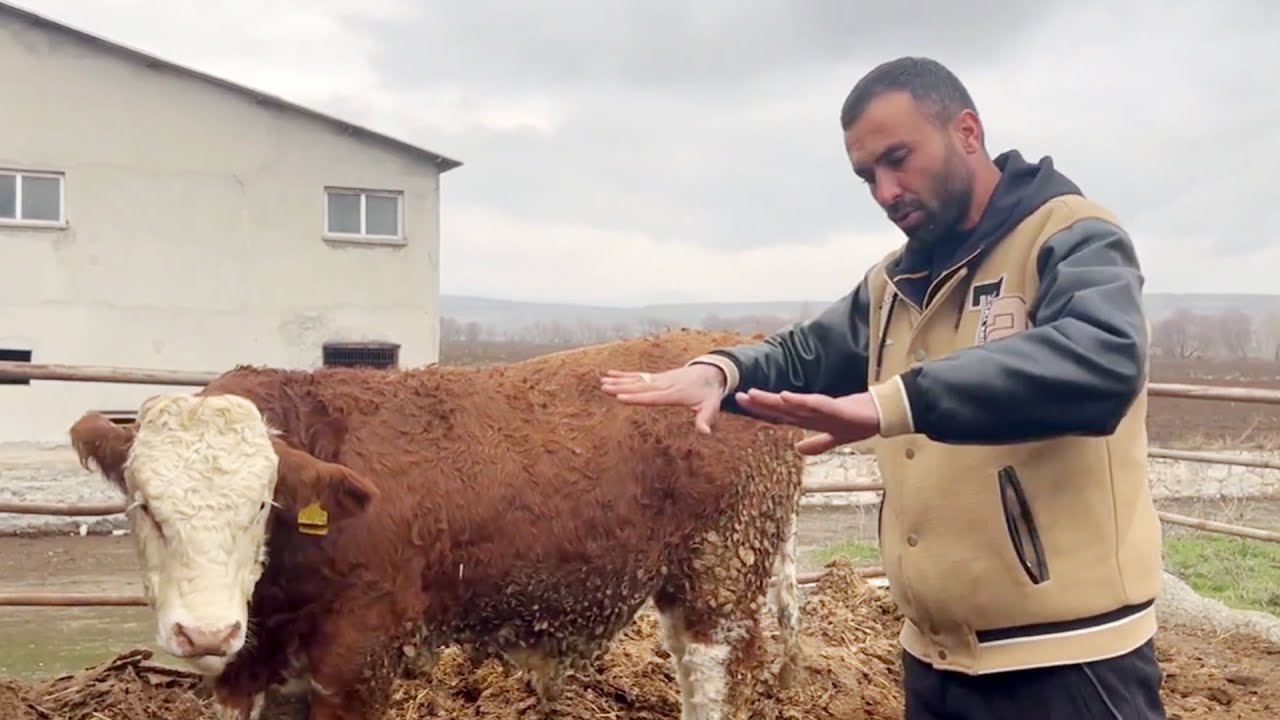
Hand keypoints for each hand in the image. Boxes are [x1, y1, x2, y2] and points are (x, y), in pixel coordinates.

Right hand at [600, 364, 727, 433]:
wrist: (711, 372)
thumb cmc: (709, 392)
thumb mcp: (711, 405)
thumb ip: (706, 418)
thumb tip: (705, 432)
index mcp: (673, 393)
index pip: (652, 397)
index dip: (636, 397)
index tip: (620, 397)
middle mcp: (663, 384)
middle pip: (639, 387)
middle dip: (621, 388)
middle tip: (604, 388)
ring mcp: (659, 379)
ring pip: (636, 380)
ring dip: (619, 381)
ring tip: (602, 381)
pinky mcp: (657, 377)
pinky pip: (638, 375)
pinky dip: (624, 375)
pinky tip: (610, 374)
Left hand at [733, 389, 880, 454]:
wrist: (880, 414)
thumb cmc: (858, 422)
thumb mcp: (834, 439)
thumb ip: (816, 444)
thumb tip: (798, 449)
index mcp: (810, 419)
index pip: (780, 415)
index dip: (761, 411)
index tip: (743, 404)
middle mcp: (811, 412)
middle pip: (780, 408)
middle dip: (759, 403)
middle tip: (738, 396)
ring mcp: (821, 408)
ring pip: (791, 404)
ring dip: (772, 400)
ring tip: (754, 394)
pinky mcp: (834, 407)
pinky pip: (813, 403)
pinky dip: (798, 401)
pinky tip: (785, 397)